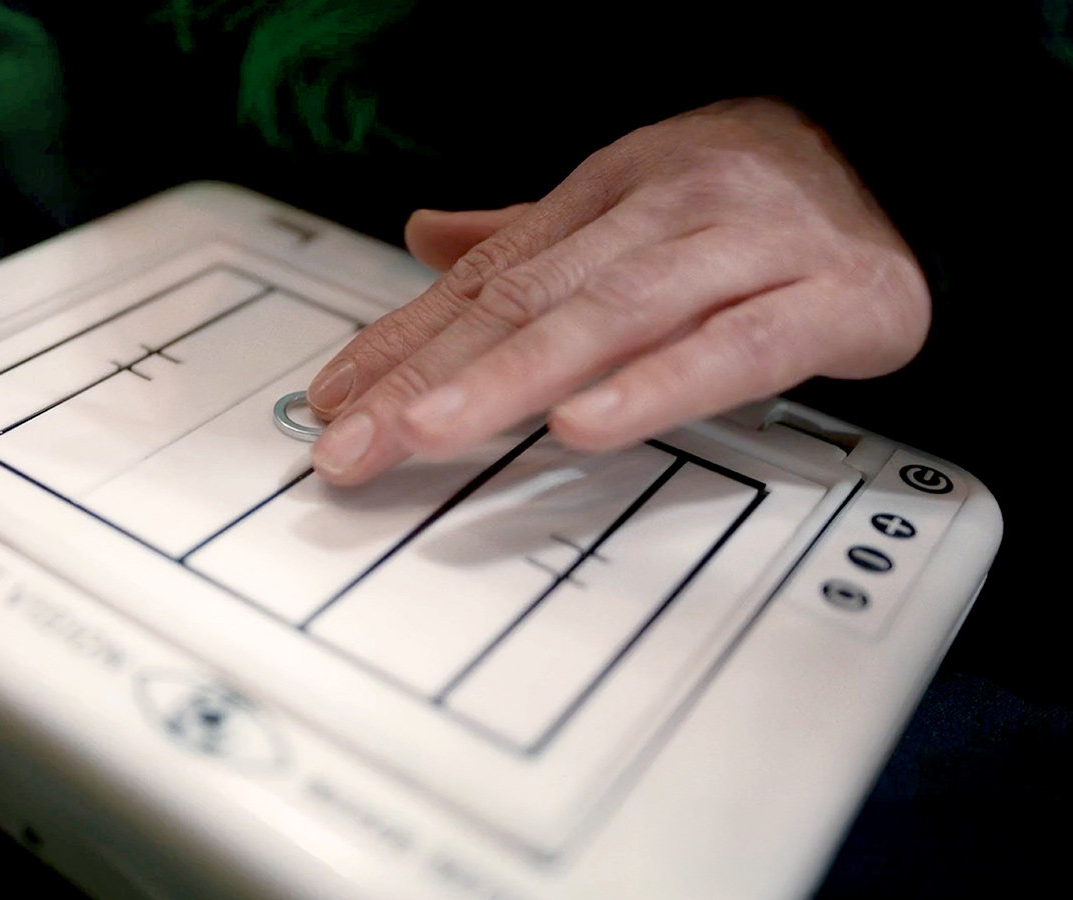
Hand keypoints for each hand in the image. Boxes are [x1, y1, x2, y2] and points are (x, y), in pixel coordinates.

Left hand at [305, 98, 929, 483]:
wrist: (907, 161)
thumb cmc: (749, 198)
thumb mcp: (626, 204)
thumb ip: (525, 236)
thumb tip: (422, 237)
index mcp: (603, 196)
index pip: (484, 280)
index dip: (402, 344)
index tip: (333, 403)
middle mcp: (659, 215)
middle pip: (525, 302)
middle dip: (426, 376)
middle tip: (352, 440)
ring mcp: (741, 251)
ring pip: (608, 318)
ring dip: (507, 380)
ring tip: (428, 430)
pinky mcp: (827, 300)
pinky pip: (732, 348)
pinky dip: (656, 385)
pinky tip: (586, 423)